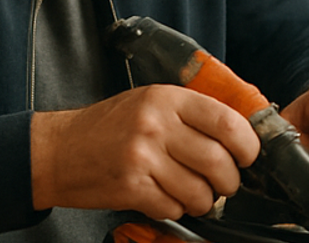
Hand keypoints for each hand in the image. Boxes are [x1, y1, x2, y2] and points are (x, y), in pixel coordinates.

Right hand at [30, 84, 259, 218]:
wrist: (59, 150)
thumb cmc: (110, 126)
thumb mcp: (150, 102)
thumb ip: (190, 114)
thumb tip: (239, 136)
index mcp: (167, 99)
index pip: (227, 122)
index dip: (248, 145)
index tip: (248, 156)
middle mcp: (156, 125)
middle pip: (218, 162)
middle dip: (229, 182)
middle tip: (224, 184)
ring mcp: (142, 157)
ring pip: (199, 192)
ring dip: (203, 201)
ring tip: (193, 194)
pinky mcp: (130, 187)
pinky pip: (173, 207)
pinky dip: (176, 209)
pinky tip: (164, 198)